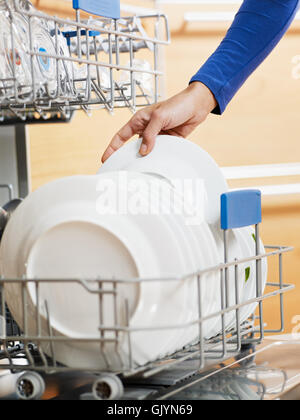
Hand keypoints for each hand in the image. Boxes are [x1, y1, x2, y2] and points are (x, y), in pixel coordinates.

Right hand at [101, 82, 216, 162]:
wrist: (197, 106)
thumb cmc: (178, 105)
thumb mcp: (160, 117)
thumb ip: (150, 134)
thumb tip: (143, 151)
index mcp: (139, 120)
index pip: (121, 136)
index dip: (112, 148)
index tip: (106, 159)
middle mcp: (146, 129)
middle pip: (132, 146)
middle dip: (127, 157)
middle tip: (122, 170)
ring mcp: (157, 137)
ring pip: (147, 152)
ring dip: (145, 159)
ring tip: (140, 170)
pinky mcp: (168, 142)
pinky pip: (160, 153)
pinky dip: (159, 158)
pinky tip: (158, 164)